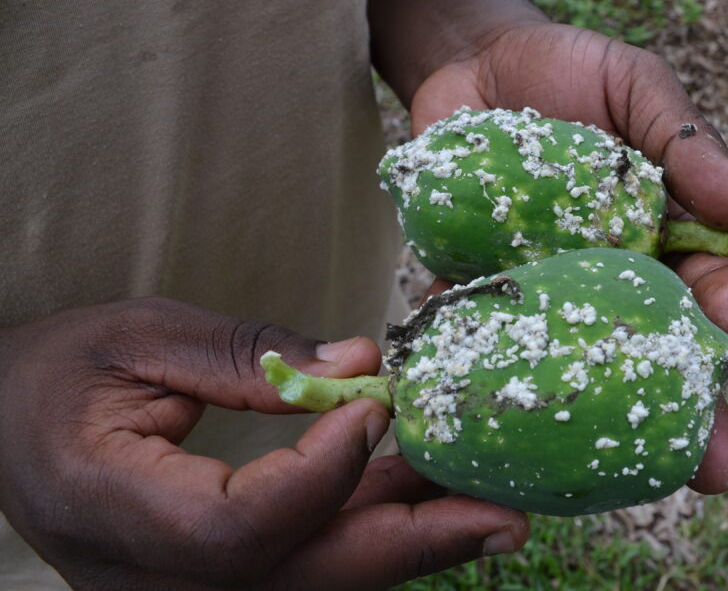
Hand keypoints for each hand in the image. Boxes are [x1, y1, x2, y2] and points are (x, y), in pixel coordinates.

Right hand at [0, 298, 528, 589]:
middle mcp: (151, 581)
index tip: (376, 407)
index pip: (238, 528)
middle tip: (503, 514)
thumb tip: (361, 363)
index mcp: (112, 511)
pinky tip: (428, 496)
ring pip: (316, 580)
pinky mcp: (211, 580)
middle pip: (301, 579)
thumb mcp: (139, 336)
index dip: (319, 475)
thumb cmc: (59, 371)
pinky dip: (370, 529)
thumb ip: (250, 355)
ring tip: (491, 507)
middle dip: (413, 543)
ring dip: (408, 539)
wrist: (3, 424)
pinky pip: (305, 566)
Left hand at [411, 22, 727, 492]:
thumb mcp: (639, 89)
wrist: (477, 61)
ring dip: (594, 416)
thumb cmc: (572, 73)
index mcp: (663, 234)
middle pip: (652, 351)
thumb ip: (687, 142)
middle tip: (718, 468)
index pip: (709, 285)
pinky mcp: (477, 284)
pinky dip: (485, 368)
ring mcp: (543, 287)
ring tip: (615, 477)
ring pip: (574, 362)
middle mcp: (607, 277)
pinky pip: (482, 332)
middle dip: (688, 409)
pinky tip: (497, 417)